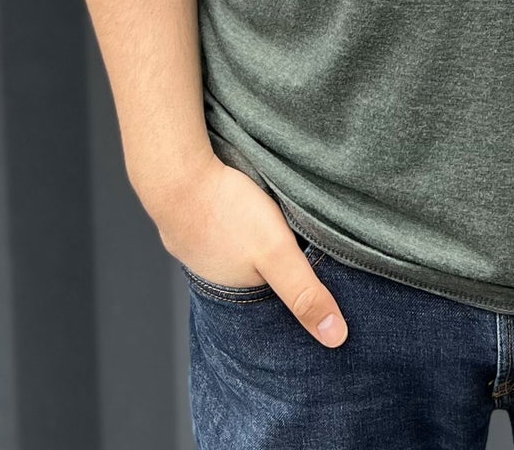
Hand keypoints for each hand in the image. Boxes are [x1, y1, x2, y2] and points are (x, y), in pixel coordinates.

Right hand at [150, 154, 348, 347]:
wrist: (176, 175)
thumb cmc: (227, 213)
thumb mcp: (278, 254)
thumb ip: (305, 294)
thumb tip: (336, 338)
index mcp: (237, 294)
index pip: (272, 304)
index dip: (292, 295)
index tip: (314, 291)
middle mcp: (215, 277)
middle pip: (254, 278)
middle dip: (274, 272)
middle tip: (296, 258)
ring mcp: (199, 249)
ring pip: (236, 252)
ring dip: (252, 245)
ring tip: (270, 235)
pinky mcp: (193, 221)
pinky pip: (220, 229)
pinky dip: (234, 224)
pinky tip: (242, 212)